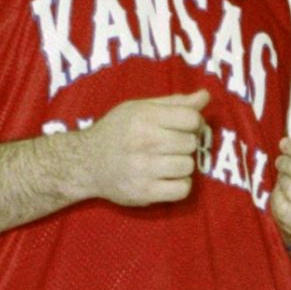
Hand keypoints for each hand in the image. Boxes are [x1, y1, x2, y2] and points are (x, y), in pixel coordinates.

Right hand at [71, 90, 209, 205]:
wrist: (85, 163)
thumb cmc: (116, 131)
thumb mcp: (140, 108)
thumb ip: (174, 102)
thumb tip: (205, 96)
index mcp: (144, 117)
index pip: (192, 118)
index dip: (193, 122)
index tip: (184, 126)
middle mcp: (144, 142)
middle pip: (191, 142)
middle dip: (185, 143)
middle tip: (170, 144)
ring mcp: (143, 169)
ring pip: (188, 166)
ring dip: (182, 164)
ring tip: (166, 160)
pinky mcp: (144, 193)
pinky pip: (182, 189)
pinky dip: (180, 185)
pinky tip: (167, 177)